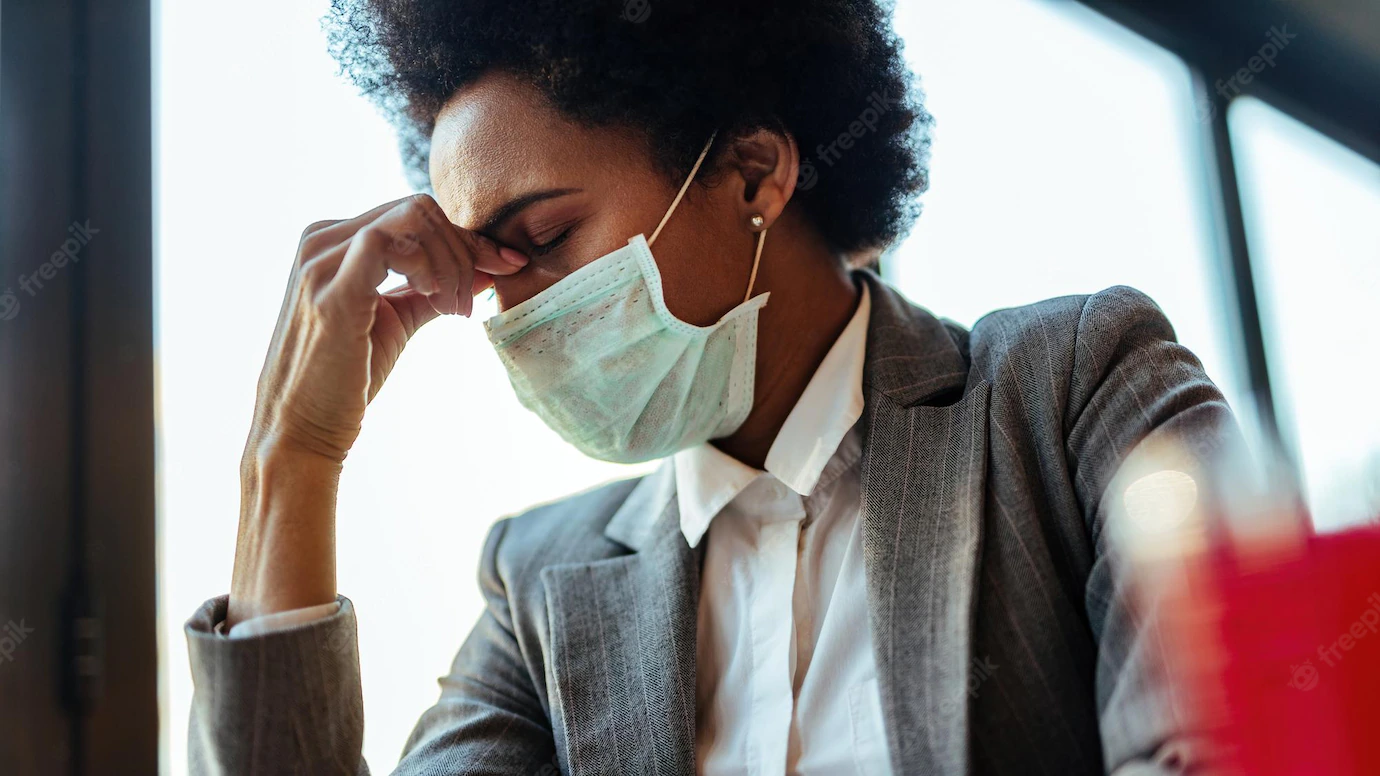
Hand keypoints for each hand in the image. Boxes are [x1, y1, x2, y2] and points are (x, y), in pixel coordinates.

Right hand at [228, 195, 526, 626]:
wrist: (301, 430)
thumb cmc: (346, 379)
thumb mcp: (397, 320)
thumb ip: (435, 289)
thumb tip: (486, 270)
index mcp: (334, 241)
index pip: (414, 215)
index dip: (468, 238)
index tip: (509, 264)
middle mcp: (321, 240)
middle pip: (419, 210)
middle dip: (465, 250)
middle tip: (474, 301)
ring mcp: (320, 261)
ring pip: (413, 219)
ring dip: (453, 261)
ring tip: (457, 309)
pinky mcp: (330, 289)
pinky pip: (390, 244)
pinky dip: (428, 266)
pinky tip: (438, 299)